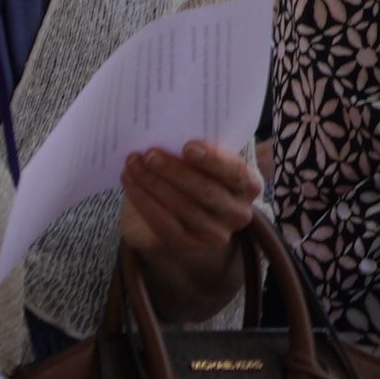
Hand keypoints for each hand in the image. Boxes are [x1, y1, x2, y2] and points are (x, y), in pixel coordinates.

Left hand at [121, 140, 260, 308]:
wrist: (181, 215)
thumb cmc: (194, 176)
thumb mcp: (205, 163)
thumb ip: (199, 152)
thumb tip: (172, 133)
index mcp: (249, 186)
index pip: (236, 173)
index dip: (213, 160)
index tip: (187, 146)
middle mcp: (239, 213)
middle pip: (206, 192)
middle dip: (175, 171)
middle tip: (149, 154)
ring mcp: (215, 233)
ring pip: (183, 208)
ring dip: (153, 183)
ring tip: (133, 164)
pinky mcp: (188, 245)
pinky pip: (163, 223)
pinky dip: (144, 200)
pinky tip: (130, 182)